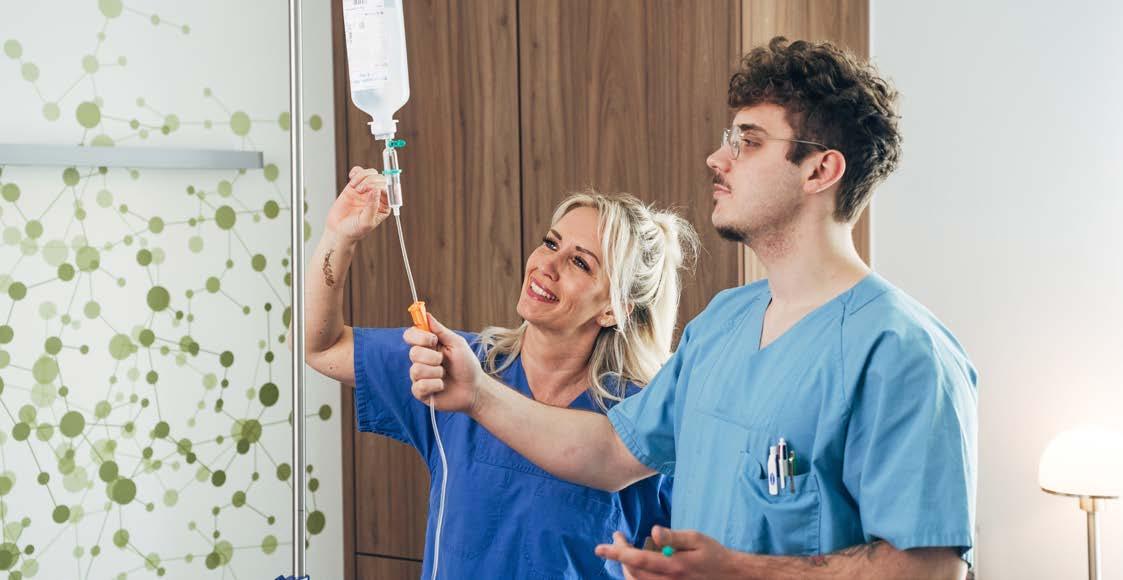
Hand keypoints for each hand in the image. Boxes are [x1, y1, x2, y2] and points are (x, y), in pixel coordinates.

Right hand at [326, 166, 390, 242]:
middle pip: (381, 179)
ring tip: (355, 188)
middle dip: (371, 181)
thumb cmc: (354, 229)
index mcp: (385, 205)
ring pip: (371, 173)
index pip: (389, 190)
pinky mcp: (355, 185)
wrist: (338, 229)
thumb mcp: (366, 222)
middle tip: (360, 191)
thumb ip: (372, 206)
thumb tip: (376, 190)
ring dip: (363, 177)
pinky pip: (360, 172)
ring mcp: (366, 189)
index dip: (382, 186)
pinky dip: (356, 172)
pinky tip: (351, 180)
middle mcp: (377, 196)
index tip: (372, 189)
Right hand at [403, 314, 486, 413]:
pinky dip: (435, 385)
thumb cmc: (467, 365)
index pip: (410, 335)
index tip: (433, 340)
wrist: (474, 388)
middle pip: (413, 353)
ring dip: (436, 372)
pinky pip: (419, 386)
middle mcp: (420, 360)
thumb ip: (440, 330)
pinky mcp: (420, 392)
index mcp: (427, 346)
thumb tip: (426, 314)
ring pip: (416, 370)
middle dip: (432, 357)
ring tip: (445, 374)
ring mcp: (419, 376)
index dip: (418, 337)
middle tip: (443, 361)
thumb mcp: (457, 344)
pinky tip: (442, 386)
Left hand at [595, 526, 738, 579]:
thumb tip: (654, 530)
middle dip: (620, 555)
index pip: (638, 560)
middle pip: (632, 573)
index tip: (600, 547)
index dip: (617, 552)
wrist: (729, 576)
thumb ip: (675, 536)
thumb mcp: (697, 539)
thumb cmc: (713, 555)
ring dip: (625, 566)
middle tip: (617, 538)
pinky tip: (636, 564)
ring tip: (623, 549)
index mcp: (673, 566)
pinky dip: (635, 575)